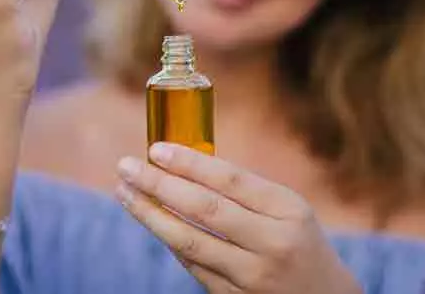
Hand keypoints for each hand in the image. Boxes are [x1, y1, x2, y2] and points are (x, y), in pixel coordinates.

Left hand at [115, 143, 361, 293]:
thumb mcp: (287, 207)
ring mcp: (253, 276)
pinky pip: (193, 265)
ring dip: (150, 215)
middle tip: (126, 166)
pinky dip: (170, 240)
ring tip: (125, 193)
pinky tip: (153, 221)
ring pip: (189, 241)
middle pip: (204, 208)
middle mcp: (271, 243)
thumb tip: (184, 164)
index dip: (188, 162)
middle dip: (158, 184)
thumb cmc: (299, 240)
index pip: (229, 180)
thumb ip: (244, 189)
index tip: (155, 148)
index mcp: (287, 210)